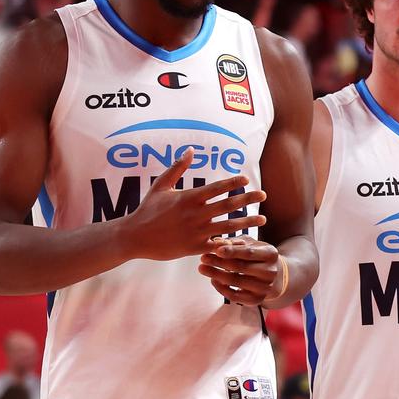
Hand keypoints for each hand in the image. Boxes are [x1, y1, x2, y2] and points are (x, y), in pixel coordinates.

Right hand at [126, 150, 266, 260]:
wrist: (134, 237)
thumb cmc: (147, 209)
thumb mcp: (160, 186)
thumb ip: (177, 168)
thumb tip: (190, 150)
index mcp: (189, 197)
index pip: (217, 187)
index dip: (233, 183)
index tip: (246, 180)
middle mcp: (196, 214)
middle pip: (229, 205)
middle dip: (248, 199)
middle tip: (264, 195)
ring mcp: (197, 232)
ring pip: (229, 226)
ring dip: (248, 222)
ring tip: (263, 219)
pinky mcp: (195, 248)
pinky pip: (218, 246)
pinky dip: (233, 244)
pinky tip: (246, 242)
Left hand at [198, 235, 281, 305]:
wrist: (276, 276)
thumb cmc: (258, 256)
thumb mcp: (252, 244)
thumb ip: (235, 242)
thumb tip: (217, 242)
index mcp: (271, 254)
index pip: (249, 253)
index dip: (232, 251)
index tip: (216, 249)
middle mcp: (270, 272)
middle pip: (240, 267)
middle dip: (219, 262)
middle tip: (203, 258)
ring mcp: (264, 287)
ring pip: (235, 281)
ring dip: (216, 274)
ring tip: (202, 268)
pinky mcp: (257, 300)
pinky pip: (234, 296)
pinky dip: (221, 288)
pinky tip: (213, 279)